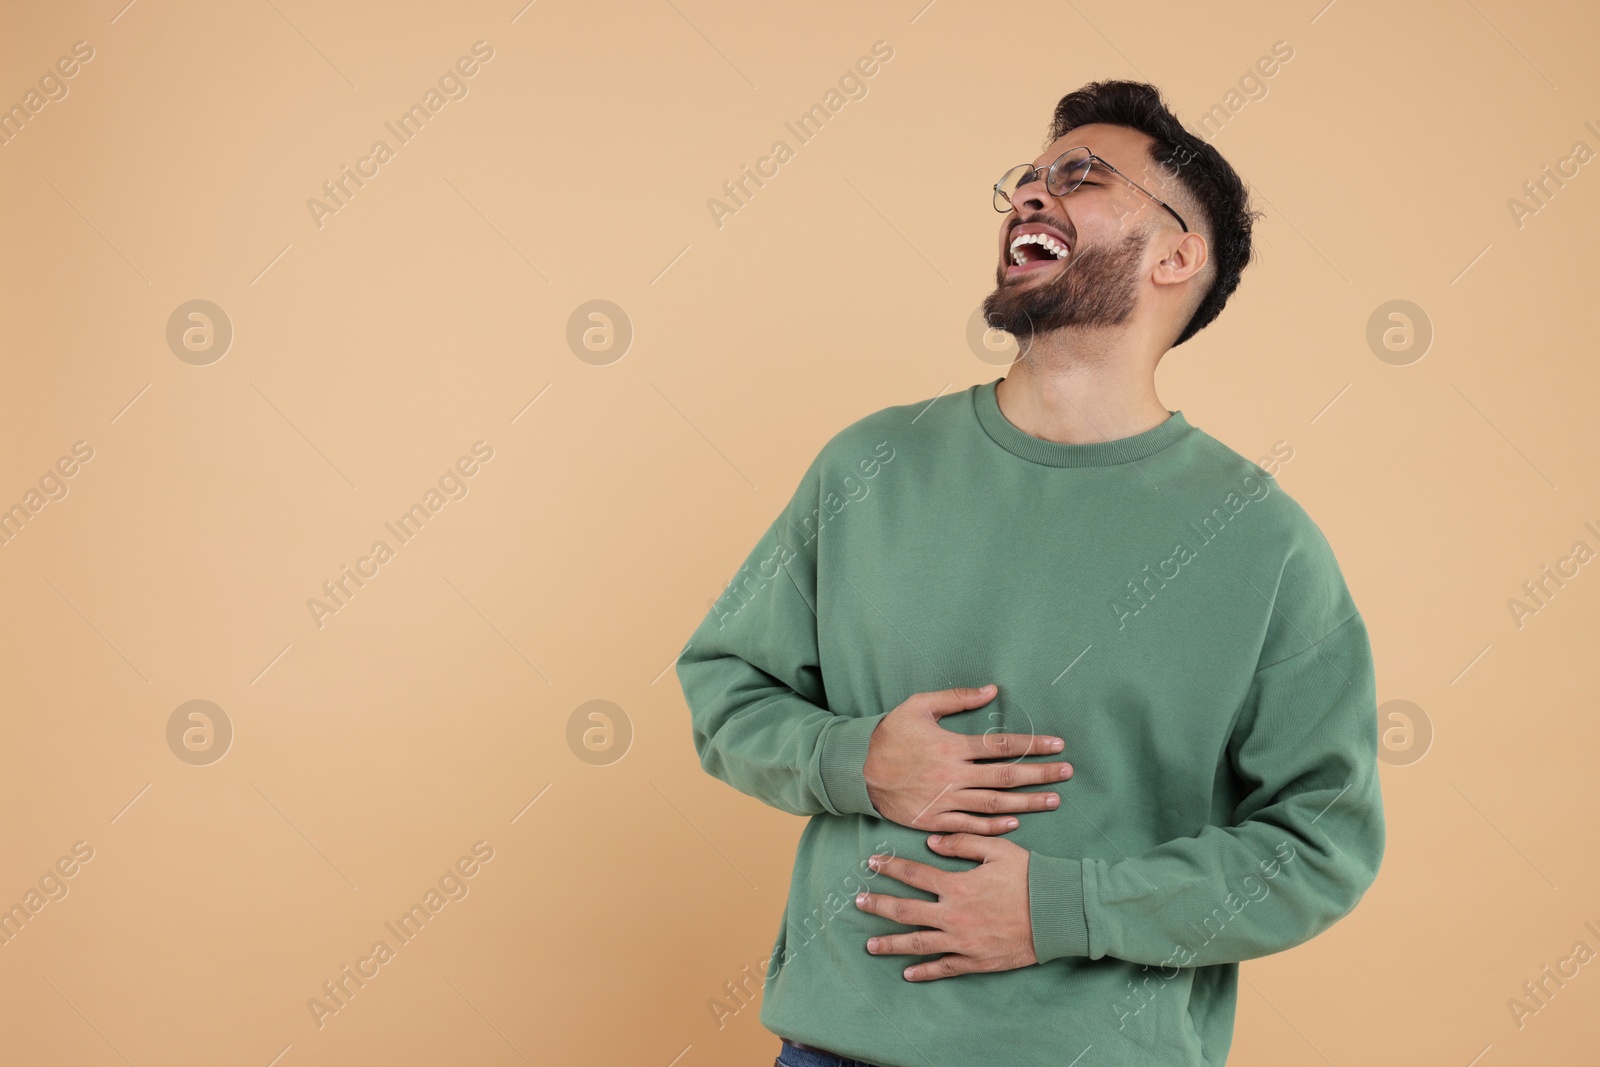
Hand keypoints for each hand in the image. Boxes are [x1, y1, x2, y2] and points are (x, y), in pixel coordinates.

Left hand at [855, 833, 1036, 979]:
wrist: (1058, 912)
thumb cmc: (1030, 876)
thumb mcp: (997, 849)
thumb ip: (962, 843)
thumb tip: (931, 842)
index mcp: (957, 885)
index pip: (914, 875)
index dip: (890, 868)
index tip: (872, 864)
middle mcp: (953, 915)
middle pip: (905, 911)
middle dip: (878, 906)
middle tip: (858, 903)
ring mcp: (962, 941)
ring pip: (917, 944)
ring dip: (890, 944)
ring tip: (870, 945)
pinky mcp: (976, 961)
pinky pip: (944, 968)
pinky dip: (924, 972)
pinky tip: (907, 973)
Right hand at [863, 684, 1072, 834]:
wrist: (857, 770)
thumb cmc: (890, 734)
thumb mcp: (919, 705)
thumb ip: (956, 698)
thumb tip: (991, 690)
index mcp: (951, 746)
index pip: (1001, 746)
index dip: (1033, 745)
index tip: (1058, 745)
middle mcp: (953, 775)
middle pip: (1005, 777)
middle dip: (1040, 775)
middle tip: (1067, 773)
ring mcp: (945, 801)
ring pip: (994, 804)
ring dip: (1026, 803)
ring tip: (1053, 800)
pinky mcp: (935, 820)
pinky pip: (970, 826)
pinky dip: (994, 826)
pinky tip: (1015, 822)